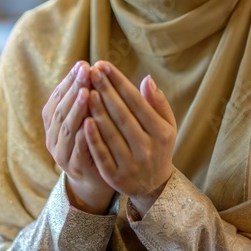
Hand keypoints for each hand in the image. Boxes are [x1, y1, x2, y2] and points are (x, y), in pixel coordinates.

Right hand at [42, 61, 114, 213]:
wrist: (97, 179)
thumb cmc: (94, 141)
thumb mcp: (87, 117)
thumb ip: (85, 97)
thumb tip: (90, 66)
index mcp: (54, 122)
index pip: (58, 97)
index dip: (69, 81)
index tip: (83, 64)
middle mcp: (53, 137)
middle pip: (61, 110)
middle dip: (73, 89)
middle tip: (85, 71)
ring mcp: (62, 154)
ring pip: (66, 128)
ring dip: (76, 109)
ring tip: (86, 92)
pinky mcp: (75, 168)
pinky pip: (77, 151)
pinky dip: (83, 136)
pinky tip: (91, 123)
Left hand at [84, 61, 176, 215]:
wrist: (153, 186)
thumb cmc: (158, 147)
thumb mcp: (166, 126)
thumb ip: (158, 103)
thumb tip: (147, 79)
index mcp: (161, 133)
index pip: (137, 103)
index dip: (119, 83)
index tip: (104, 65)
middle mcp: (147, 148)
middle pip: (123, 115)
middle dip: (106, 91)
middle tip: (92, 72)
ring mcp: (131, 164)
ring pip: (111, 133)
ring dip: (97, 110)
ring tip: (86, 90)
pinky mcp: (115, 176)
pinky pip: (102, 154)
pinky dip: (93, 138)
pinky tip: (84, 120)